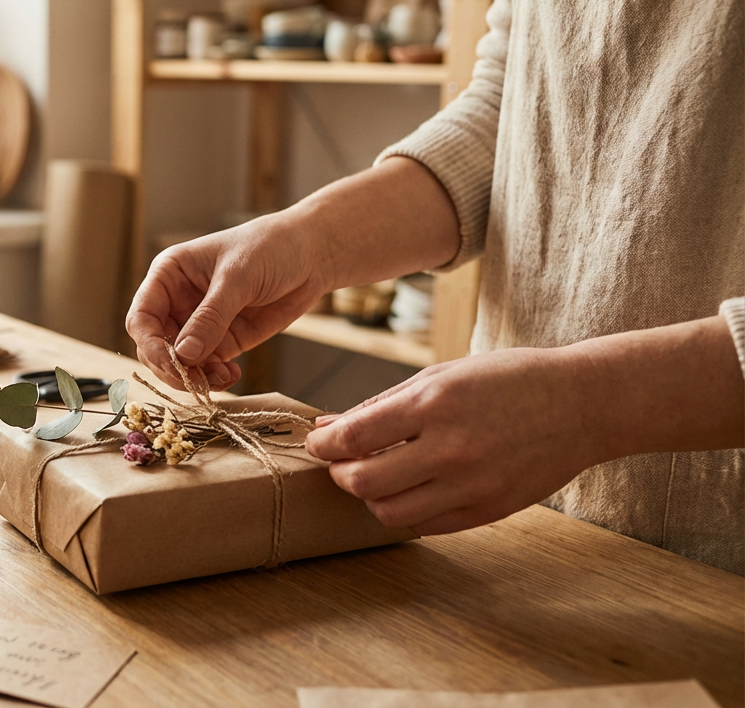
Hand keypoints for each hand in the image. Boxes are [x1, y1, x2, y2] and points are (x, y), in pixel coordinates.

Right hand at [125, 215, 326, 389]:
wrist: (312, 254)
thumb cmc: (270, 247)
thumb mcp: (237, 277)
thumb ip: (211, 316)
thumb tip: (184, 354)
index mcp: (169, 275)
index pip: (142, 317)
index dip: (150, 344)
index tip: (172, 364)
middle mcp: (177, 301)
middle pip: (156, 346)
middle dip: (172, 367)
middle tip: (196, 381)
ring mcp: (199, 324)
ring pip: (180, 363)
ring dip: (194, 377)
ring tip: (221, 378)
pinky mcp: (223, 341)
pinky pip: (206, 368)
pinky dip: (214, 378)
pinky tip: (231, 375)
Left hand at [305, 347, 608, 534]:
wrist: (582, 404)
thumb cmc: (507, 380)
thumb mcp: (441, 375)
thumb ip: (381, 405)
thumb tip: (327, 426)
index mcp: (435, 404)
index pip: (354, 437)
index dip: (323, 444)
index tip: (317, 442)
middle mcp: (451, 449)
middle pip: (363, 482)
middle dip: (340, 473)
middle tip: (342, 461)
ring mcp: (472, 486)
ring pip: (389, 513)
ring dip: (369, 498)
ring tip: (376, 475)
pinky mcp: (488, 511)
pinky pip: (425, 525)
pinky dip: (405, 510)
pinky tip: (409, 489)